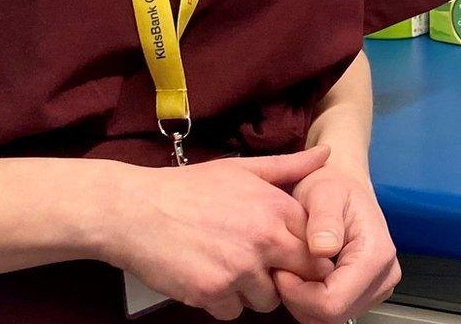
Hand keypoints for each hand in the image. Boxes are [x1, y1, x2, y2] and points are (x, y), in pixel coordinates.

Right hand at [101, 145, 336, 320]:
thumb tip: (327, 153)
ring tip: (229, 268)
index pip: (317, 247)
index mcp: (276, 210)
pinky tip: (207, 278)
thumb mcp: (242, 169)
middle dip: (285, 276)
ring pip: (267, 300)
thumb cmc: (188, 188)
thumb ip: (289, 167)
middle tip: (261, 266)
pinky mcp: (212, 292)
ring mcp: (239, 269)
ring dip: (252, 292)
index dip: (305, 254)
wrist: (134, 210)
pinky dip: (221, 302)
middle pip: (300, 278)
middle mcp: (264, 240)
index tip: (288, 253)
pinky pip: (232, 312)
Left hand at [272, 164, 400, 323]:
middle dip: (299, 298)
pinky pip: (332, 313)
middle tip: (284, 267)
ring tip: (294, 266)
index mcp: (377, 254)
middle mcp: (384, 275)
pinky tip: (305, 274)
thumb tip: (324, 248)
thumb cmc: (332, 186)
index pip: (333, 303)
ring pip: (330, 319)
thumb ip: (324, 220)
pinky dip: (311, 300)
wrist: (341, 184)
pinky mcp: (366, 293)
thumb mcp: (323, 193)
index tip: (282, 270)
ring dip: (304, 300)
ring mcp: (377, 287)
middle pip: (332, 316)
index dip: (300, 294)